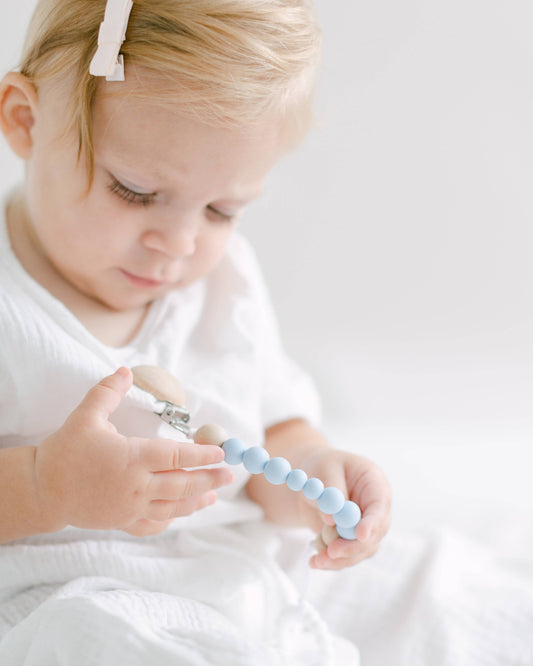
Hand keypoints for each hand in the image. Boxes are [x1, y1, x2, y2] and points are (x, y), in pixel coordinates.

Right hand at [33, 367, 232, 535]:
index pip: (177, 456)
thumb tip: (126, 371)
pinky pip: (153, 525)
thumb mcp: (84, 416)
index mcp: (132, 458)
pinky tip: (180, 513)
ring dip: (197, 501)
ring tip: (215, 496)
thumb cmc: (63, 452)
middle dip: (209, 480)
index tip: (220, 453)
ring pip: (173, 508)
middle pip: (182, 484)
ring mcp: (130, 507)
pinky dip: (171, 519)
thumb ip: (108, 392)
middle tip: (230, 475)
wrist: (41, 490)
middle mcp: (136, 486)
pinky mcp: (121, 522)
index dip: (202, 454)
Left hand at [299, 449, 390, 569]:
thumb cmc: (322, 466)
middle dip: (354, 546)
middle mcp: (375, 508)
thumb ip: (330, 490)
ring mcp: (366, 526)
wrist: (313, 479)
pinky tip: (315, 560)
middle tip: (332, 552)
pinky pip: (348, 556)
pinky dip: (332, 561)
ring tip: (315, 561)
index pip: (379, 506)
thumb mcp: (323, 468)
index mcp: (374, 484)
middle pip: (375, 534)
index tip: (360, 535)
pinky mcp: (353, 540)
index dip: (372, 522)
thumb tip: (331, 518)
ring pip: (362, 550)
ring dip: (340, 559)